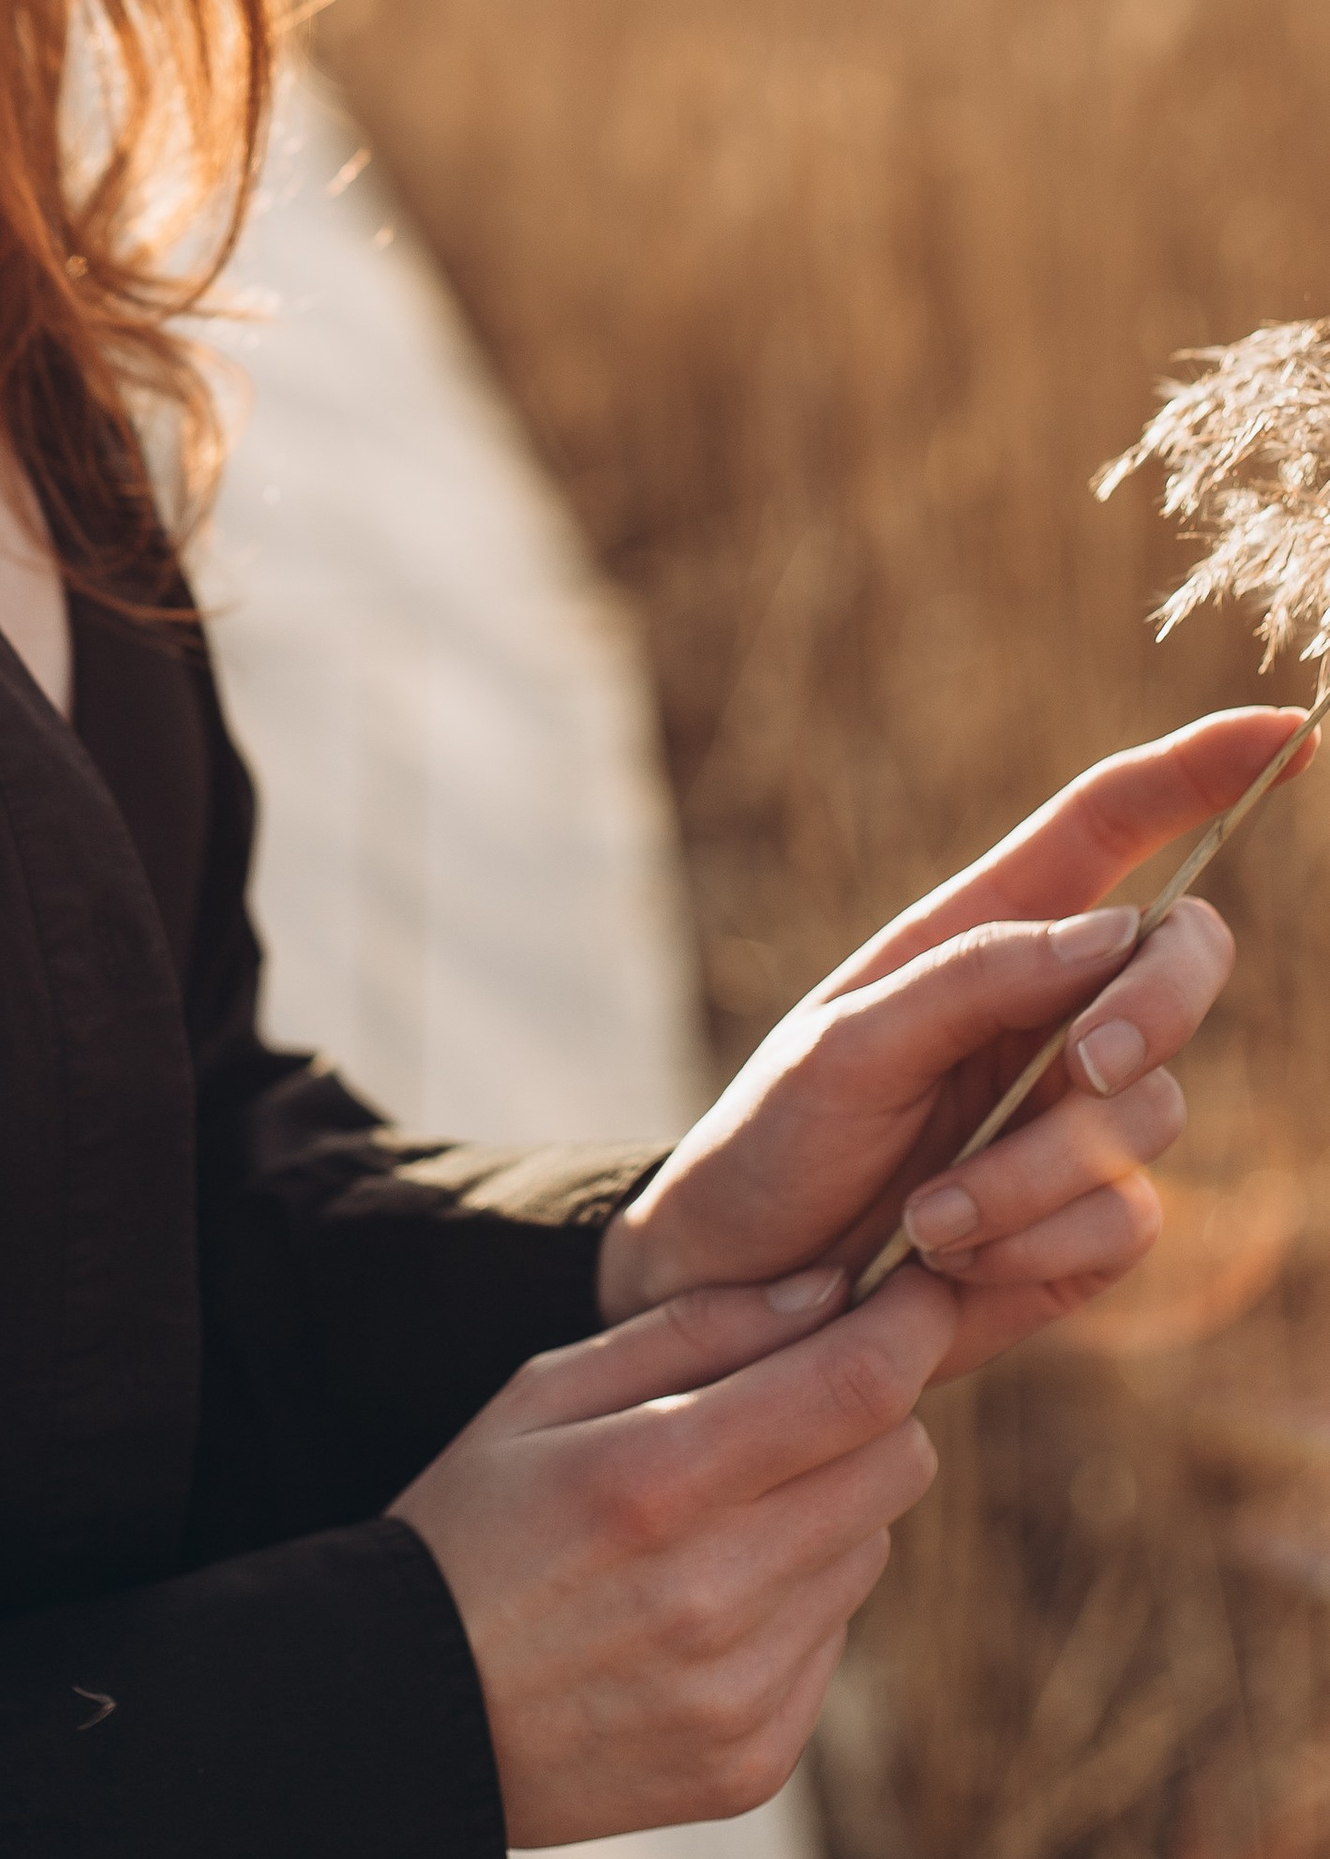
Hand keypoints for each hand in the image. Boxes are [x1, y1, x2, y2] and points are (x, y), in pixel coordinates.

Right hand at [390, 1267, 951, 1842]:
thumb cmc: (472, 1522)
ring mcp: (742, 1690)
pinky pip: (833, 1642)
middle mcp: (715, 1593)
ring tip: (719, 1510)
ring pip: (871, 1550)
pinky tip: (702, 1597)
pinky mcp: (755, 1759)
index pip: (856, 1387)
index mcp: (655, 1478)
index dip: (912, 1326)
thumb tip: (828, 1289)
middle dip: (871, 1409)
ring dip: (827, 1507)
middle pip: (897, 1467)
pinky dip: (795, 1599)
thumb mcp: (540, 1391)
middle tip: (798, 1396)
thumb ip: (689, 1331)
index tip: (921, 1291)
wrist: (407, 1711)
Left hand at [600, 709, 1311, 1378]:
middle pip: (1183, 957)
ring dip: (1035, 1174)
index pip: (1110, 825)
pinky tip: (952, 1262)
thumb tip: (1117, 930)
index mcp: (984, 933)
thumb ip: (973, 980)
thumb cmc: (777, 1140)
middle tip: (1083, 1066)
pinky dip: (1041, 1246)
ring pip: (1154, 1113)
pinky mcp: (1086, 1222)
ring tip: (926, 1215)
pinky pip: (1128, 1221)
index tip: (1284, 728)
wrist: (745, 1291)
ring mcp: (1078, 1117)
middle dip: (1156, 1007)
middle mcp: (1050, 1012)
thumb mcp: (844, 1044)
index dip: (1200, 771)